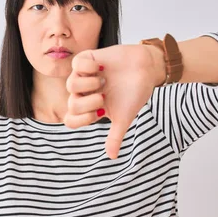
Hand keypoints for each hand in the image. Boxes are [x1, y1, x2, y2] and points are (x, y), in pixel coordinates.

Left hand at [63, 44, 164, 159]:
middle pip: (71, 103)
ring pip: (70, 84)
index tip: (98, 114)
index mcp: (90, 109)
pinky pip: (76, 63)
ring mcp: (84, 76)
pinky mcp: (87, 59)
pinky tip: (101, 67)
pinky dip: (88, 67)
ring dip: (89, 84)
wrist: (147, 69)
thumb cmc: (135, 93)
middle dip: (88, 102)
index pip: (71, 120)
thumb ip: (115, 136)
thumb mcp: (124, 117)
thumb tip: (112, 157)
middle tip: (103, 96)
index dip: (80, 120)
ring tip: (103, 81)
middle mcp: (84, 93)